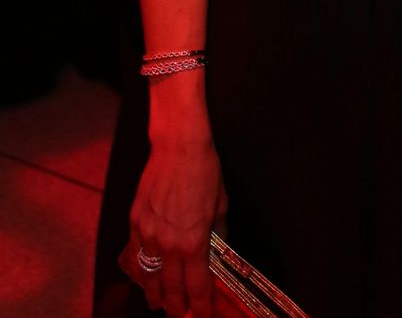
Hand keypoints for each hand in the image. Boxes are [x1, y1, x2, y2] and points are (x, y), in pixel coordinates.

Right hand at [123, 137, 226, 317]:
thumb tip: (216, 253)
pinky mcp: (135, 221)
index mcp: (194, 241)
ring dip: (154, 295)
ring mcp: (148, 233)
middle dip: (176, 306)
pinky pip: (137, 255)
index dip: (200, 305)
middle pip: (170, 288)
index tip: (202, 314)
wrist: (179, 146)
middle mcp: (169, 243)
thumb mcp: (221, 205)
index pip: (197, 286)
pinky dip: (141, 270)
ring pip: (149, 276)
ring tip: (158, 305)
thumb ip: (217, 234)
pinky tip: (145, 276)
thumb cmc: (205, 171)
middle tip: (180, 314)